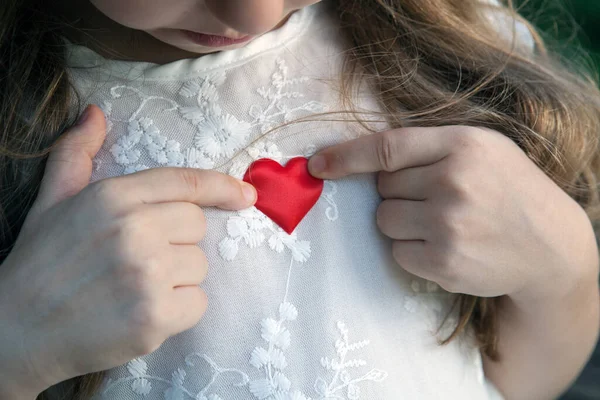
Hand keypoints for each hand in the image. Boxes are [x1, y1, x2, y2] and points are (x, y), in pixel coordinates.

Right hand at [0, 105, 256, 396]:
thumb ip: (76, 154)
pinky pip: (198, 304)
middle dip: (176, 241)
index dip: (222, 187)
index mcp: (112, 197)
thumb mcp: (53, 201)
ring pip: (200, 267)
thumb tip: (95, 113)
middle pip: (197, 226)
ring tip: (133, 288)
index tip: (247, 195)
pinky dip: (178, 311)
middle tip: (136, 260)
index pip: (186, 183)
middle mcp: (133, 230)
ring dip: (177, 279)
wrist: (15, 331)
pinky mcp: (154, 318)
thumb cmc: (39, 264)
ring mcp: (146, 275)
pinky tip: (142, 313)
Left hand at [309, 126, 597, 299]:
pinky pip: (396, 251)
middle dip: (397, 192)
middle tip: (433, 197)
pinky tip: (444, 245)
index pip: (386, 147)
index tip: (316, 165)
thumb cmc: (508, 189)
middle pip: (382, 187)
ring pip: (383, 219)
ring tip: (441, 222)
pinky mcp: (443, 261)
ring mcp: (448, 225)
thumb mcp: (482, 148)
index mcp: (462, 145)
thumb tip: (365, 158)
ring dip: (401, 221)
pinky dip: (411, 250)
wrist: (550, 245)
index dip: (345, 156)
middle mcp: (453, 182)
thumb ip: (430, 147)